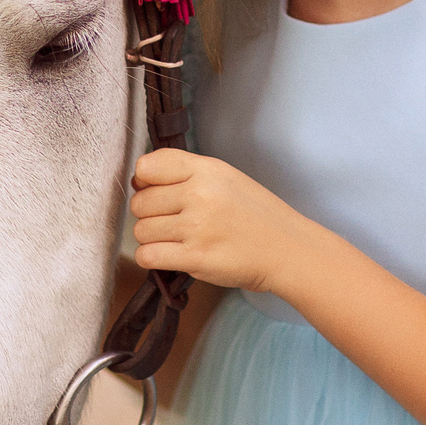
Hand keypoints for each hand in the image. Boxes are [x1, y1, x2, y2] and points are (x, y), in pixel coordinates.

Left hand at [128, 149, 326, 293]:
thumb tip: (138, 181)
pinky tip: (171, 255)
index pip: (148, 166)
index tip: (155, 191)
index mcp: (206, 170)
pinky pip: (148, 256)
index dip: (144, 181)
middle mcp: (200, 194)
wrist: (287, 249)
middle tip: (172, 221)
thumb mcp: (225, 178)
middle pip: (140, 202)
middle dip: (150, 214)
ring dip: (153, 238)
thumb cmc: (255, 214)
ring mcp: (197, 227)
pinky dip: (152, 258)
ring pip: (141, 231)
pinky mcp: (196, 258)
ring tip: (177, 239)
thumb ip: (185, 174)